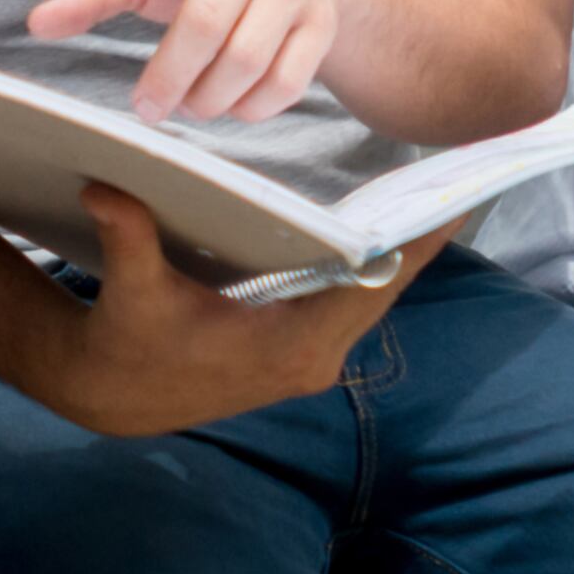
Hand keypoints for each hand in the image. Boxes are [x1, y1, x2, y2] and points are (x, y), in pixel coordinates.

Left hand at [31, 0, 367, 122]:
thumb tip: (37, 25)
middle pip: (207, 23)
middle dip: (169, 75)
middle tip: (145, 107)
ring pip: (247, 61)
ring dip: (208, 99)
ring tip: (187, 104)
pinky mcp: (321, 27)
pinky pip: (285, 84)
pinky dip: (250, 108)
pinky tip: (230, 104)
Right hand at [36, 181, 429, 438]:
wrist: (116, 397)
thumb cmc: (127, 342)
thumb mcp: (129, 290)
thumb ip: (128, 238)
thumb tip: (106, 188)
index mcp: (287, 347)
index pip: (369, 287)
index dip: (414, 244)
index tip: (458, 202)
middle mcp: (313, 359)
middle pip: (386, 287)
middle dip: (423, 236)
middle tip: (467, 176)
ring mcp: (314, 359)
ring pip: (376, 295)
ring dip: (405, 249)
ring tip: (443, 192)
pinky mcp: (307, 352)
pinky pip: (357, 301)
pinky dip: (376, 263)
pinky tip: (393, 225)